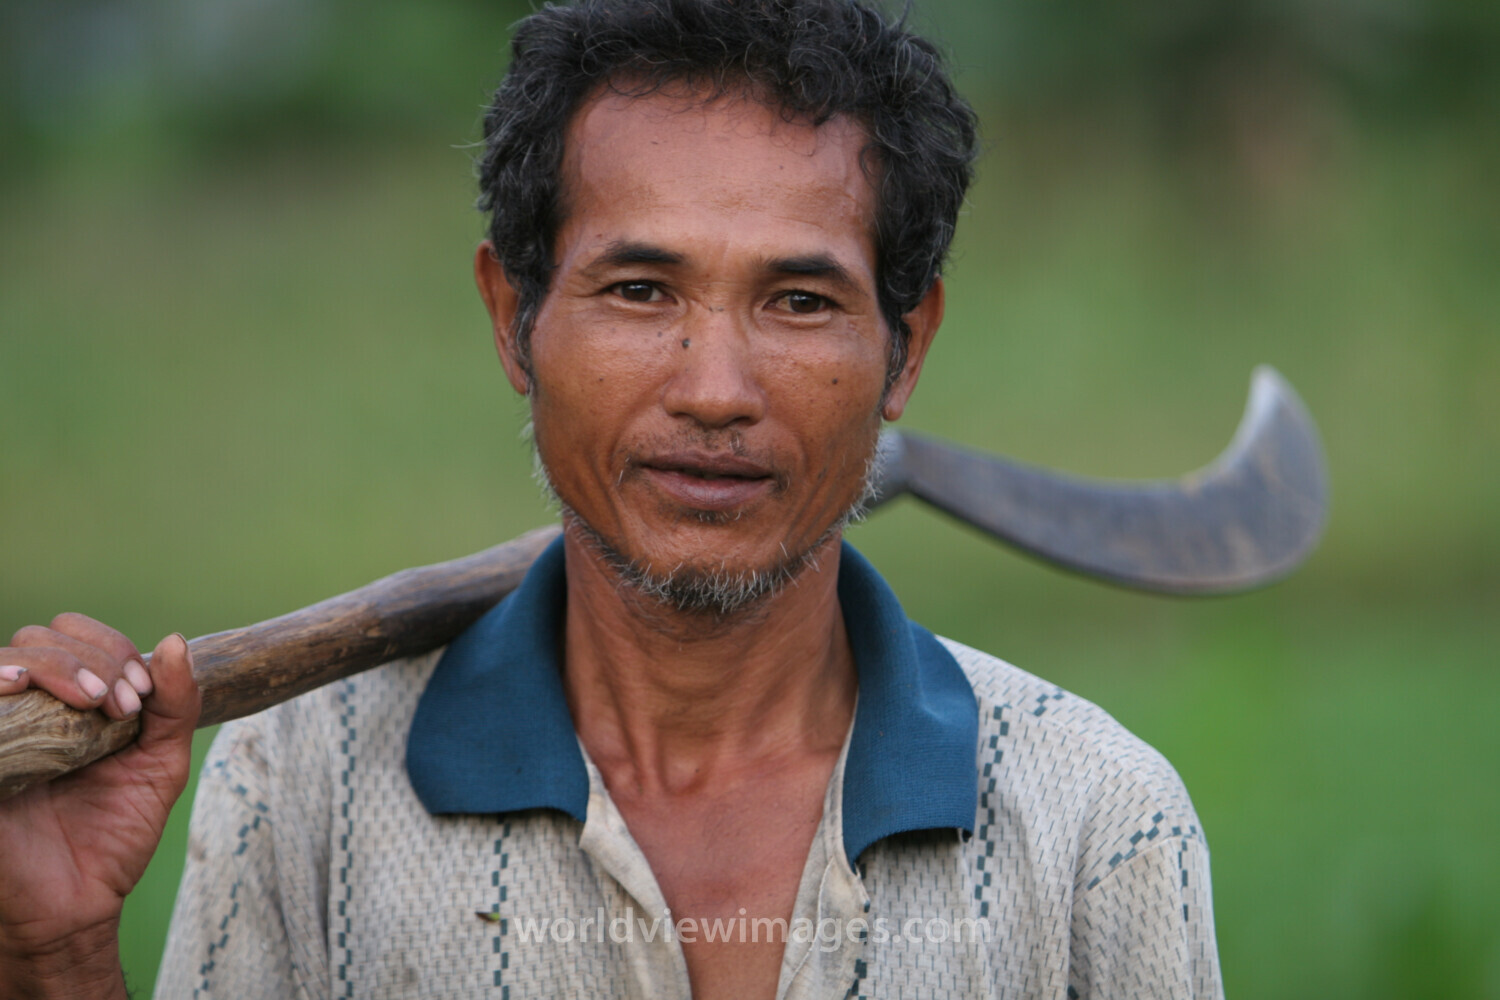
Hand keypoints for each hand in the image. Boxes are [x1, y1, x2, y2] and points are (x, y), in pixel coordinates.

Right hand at [0, 616, 199, 998]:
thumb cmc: (117, 831)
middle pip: (40, 638)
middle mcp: (28, 708)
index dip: (111, 649)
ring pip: (6, 660)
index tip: (140, 696)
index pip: (77, 635)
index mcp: (70, 700)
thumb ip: (175, 703)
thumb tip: (176, 641)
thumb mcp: (161, 762)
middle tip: (120, 705)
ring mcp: (1, 732)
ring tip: (90, 699)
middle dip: (90, 658)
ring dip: (52, 665)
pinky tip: (18, 688)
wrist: (79, 900)